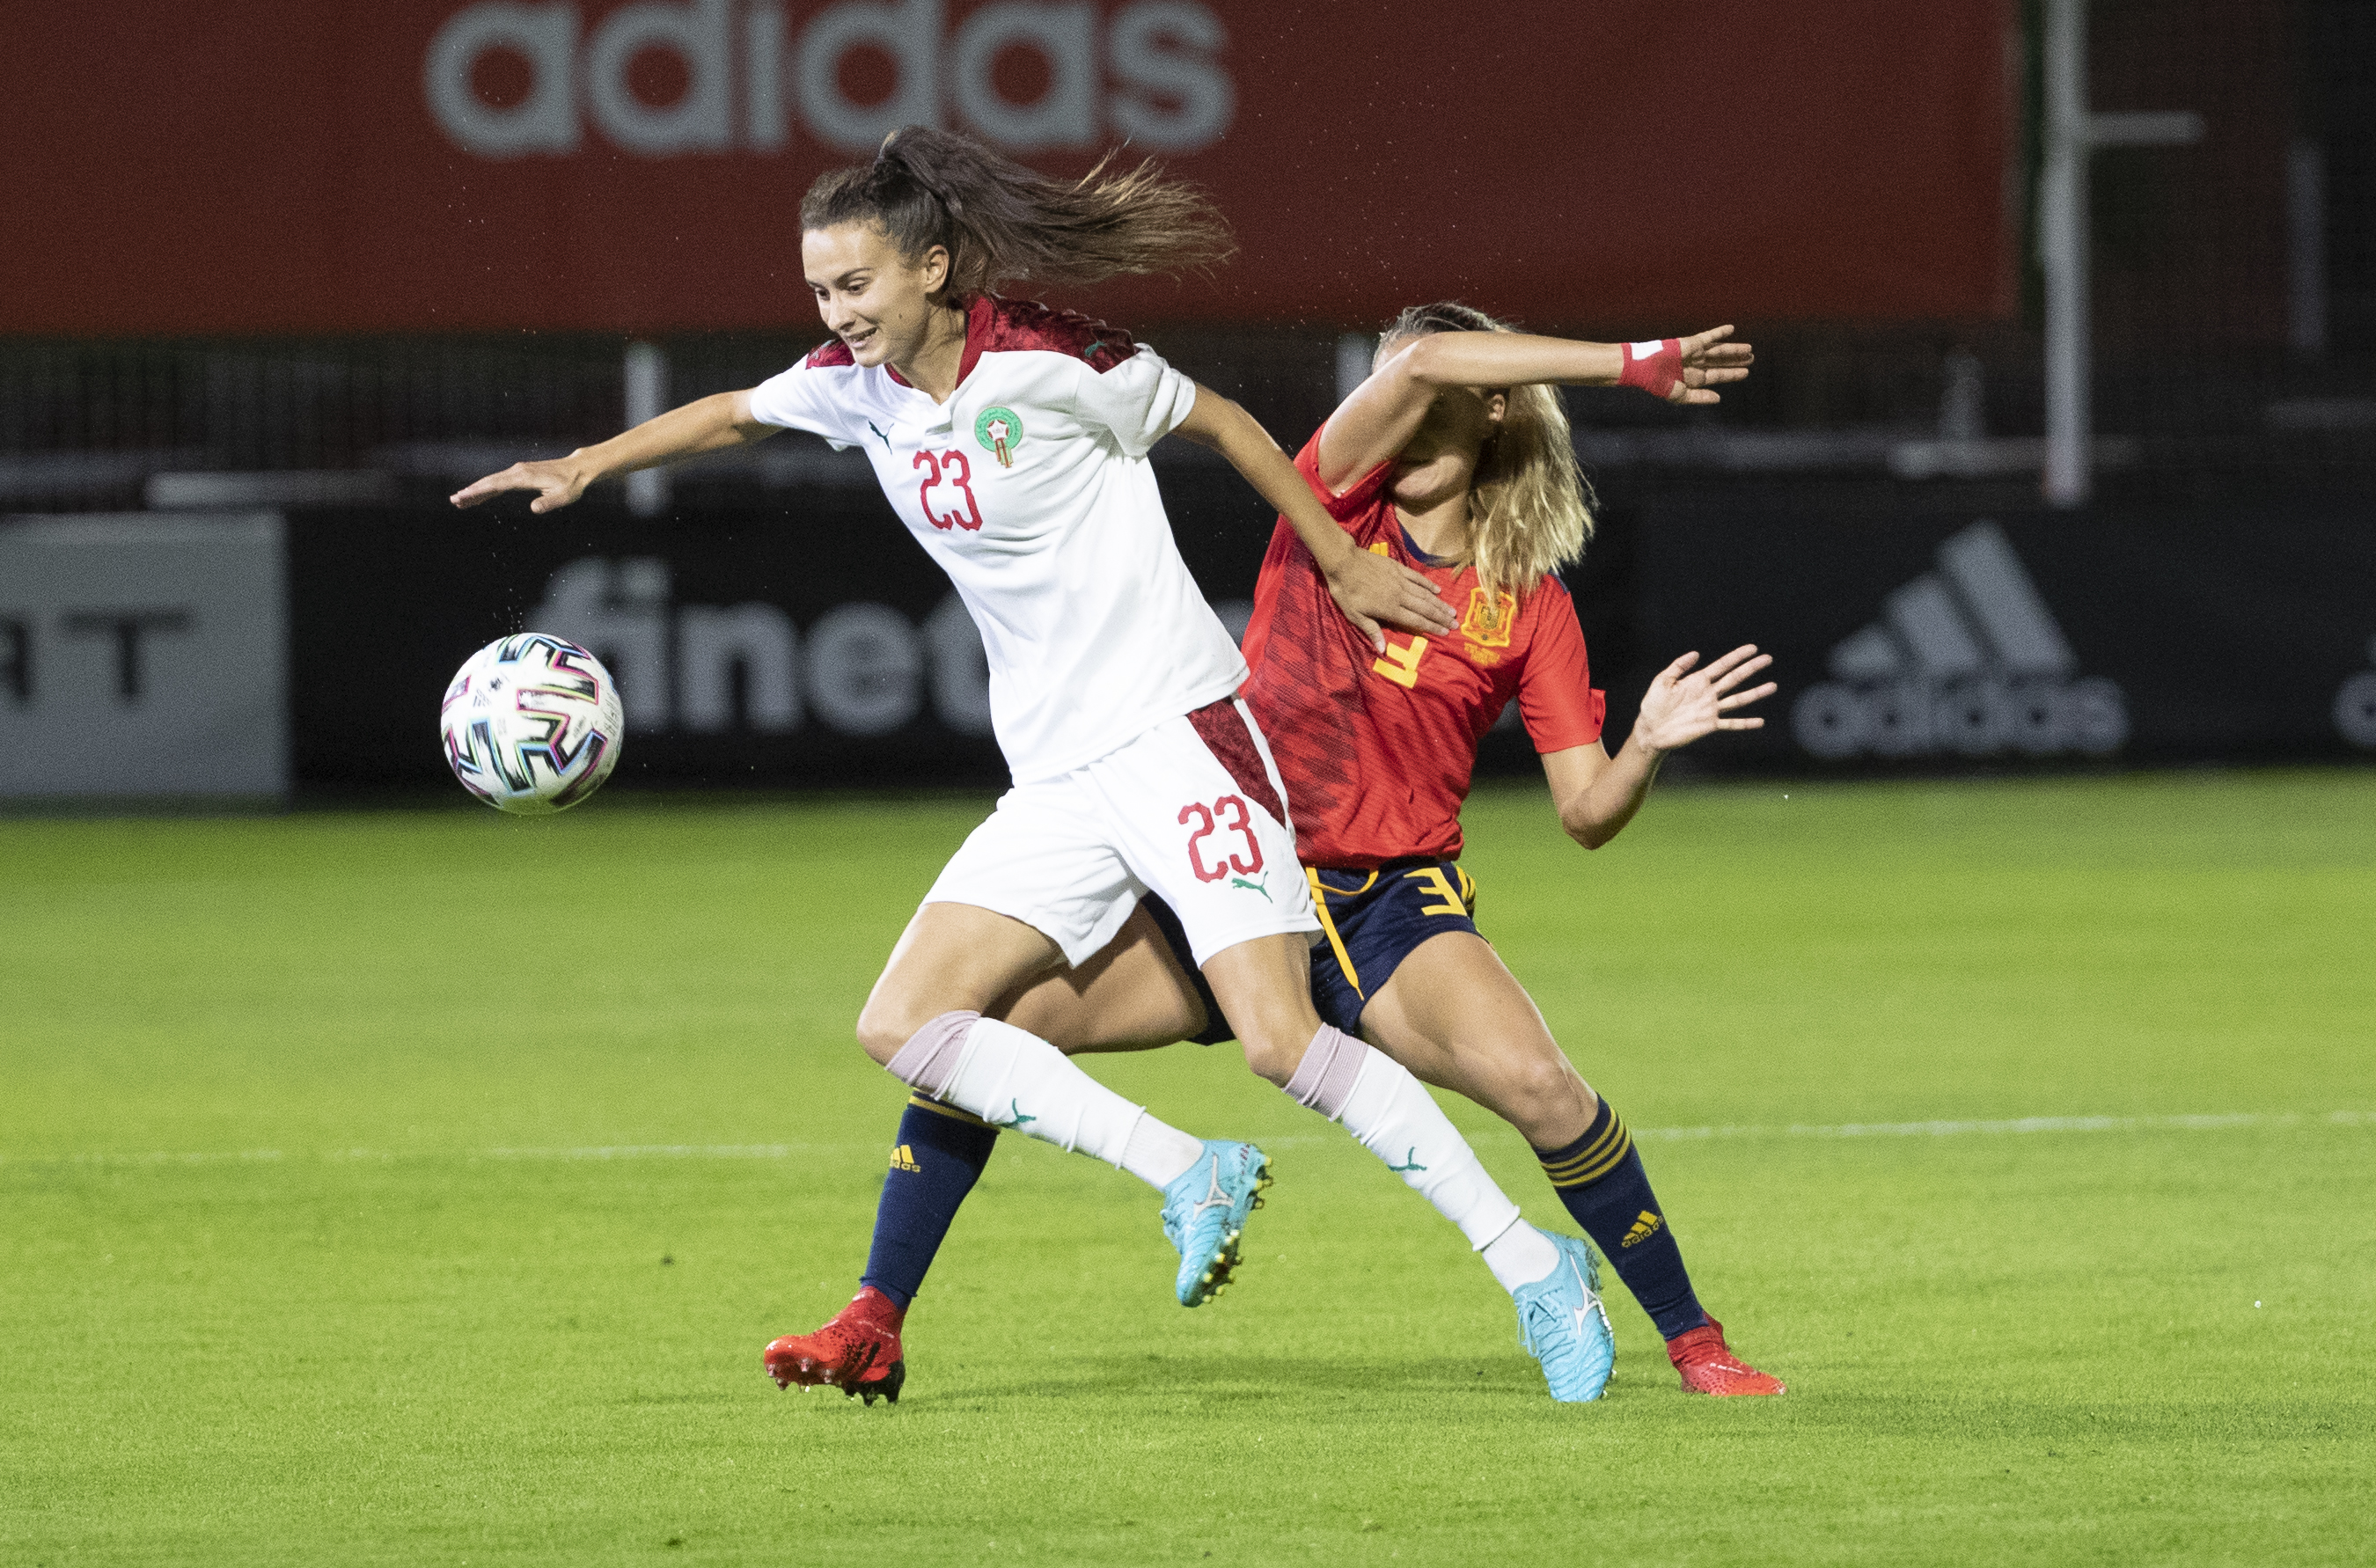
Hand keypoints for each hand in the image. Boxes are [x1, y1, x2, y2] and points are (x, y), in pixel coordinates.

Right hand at [449, 456, 594, 512]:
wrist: (578, 469)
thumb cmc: (572, 484)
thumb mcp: (564, 496)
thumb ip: (549, 503)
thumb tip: (534, 509)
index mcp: (523, 476)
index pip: (496, 485)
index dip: (478, 491)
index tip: (463, 496)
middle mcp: (517, 471)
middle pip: (489, 482)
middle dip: (471, 491)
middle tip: (454, 501)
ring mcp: (518, 471)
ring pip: (492, 482)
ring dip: (476, 491)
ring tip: (460, 501)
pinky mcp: (520, 474)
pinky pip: (499, 482)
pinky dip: (487, 489)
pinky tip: (479, 497)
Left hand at [1323, 546, 1456, 651]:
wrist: (1343, 562)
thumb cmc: (1346, 591)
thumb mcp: (1354, 615)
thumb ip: (1371, 630)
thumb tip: (1382, 650)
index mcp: (1390, 609)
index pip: (1416, 621)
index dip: (1432, 627)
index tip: (1446, 632)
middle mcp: (1399, 595)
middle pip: (1425, 608)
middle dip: (1441, 617)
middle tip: (1456, 624)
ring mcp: (1400, 580)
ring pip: (1425, 594)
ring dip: (1439, 603)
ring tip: (1452, 610)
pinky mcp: (1398, 568)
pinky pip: (1417, 578)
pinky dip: (1428, 584)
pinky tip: (1438, 590)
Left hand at [1631, 644, 1776, 752]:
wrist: (1651, 729)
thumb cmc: (1653, 705)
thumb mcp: (1662, 681)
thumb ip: (1678, 666)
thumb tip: (1696, 653)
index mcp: (1698, 681)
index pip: (1722, 665)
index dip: (1737, 656)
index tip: (1753, 648)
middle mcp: (1708, 694)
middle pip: (1734, 678)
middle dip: (1751, 668)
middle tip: (1768, 659)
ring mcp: (1711, 709)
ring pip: (1738, 700)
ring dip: (1755, 693)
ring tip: (1772, 686)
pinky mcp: (1709, 725)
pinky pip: (1731, 723)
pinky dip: (1745, 723)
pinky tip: (1760, 722)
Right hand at [1666, 325, 1755, 406]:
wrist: (1645, 368)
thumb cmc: (1658, 384)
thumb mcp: (1681, 396)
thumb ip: (1700, 397)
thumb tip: (1719, 399)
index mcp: (1692, 378)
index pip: (1716, 375)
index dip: (1731, 374)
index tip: (1745, 373)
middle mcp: (1695, 365)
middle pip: (1720, 362)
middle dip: (1735, 361)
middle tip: (1752, 359)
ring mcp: (1694, 352)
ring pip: (1718, 350)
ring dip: (1734, 349)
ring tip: (1749, 349)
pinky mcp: (1691, 343)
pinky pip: (1708, 336)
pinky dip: (1719, 333)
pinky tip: (1731, 329)